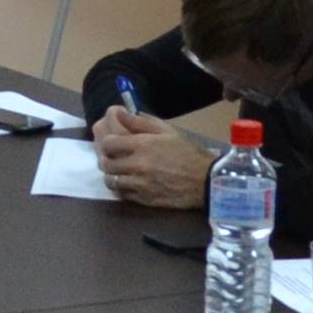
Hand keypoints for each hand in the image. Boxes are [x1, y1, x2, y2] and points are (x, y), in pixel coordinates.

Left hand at [91, 108, 212, 209]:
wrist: (206, 181)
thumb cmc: (187, 152)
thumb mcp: (167, 131)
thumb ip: (141, 121)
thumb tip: (119, 112)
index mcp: (143, 145)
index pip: (109, 143)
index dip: (107, 142)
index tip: (112, 143)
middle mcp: (138, 165)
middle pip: (106, 164)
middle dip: (106, 159)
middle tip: (111, 158)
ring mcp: (140, 185)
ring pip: (111, 181)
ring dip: (111, 175)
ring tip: (118, 172)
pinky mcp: (144, 200)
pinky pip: (122, 194)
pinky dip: (121, 188)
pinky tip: (128, 183)